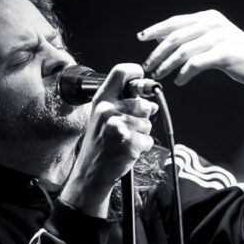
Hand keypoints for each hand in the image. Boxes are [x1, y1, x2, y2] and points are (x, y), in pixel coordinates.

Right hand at [59, 63, 157, 216]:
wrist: (91, 171)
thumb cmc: (100, 143)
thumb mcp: (104, 117)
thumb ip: (125, 105)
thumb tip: (152, 104)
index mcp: (101, 98)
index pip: (122, 72)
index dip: (137, 74)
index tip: (141, 82)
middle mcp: (107, 108)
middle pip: (143, 103)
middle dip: (143, 117)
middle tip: (129, 127)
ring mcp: (117, 125)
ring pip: (147, 123)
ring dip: (142, 133)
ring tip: (125, 139)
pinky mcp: (127, 141)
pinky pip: (148, 140)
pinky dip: (142, 147)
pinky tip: (128, 150)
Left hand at [138, 10, 243, 100]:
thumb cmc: (234, 54)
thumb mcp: (212, 39)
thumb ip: (191, 36)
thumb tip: (161, 38)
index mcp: (208, 17)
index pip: (176, 22)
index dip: (156, 29)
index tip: (142, 38)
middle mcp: (213, 24)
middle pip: (176, 37)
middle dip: (159, 52)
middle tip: (149, 65)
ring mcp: (219, 37)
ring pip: (184, 50)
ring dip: (168, 64)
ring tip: (160, 75)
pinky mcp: (225, 53)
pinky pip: (197, 63)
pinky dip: (185, 73)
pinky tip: (180, 80)